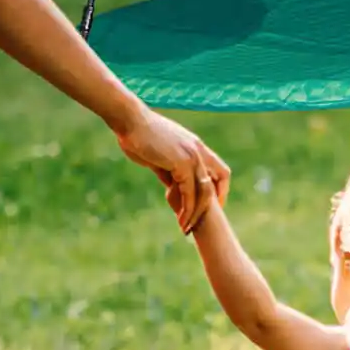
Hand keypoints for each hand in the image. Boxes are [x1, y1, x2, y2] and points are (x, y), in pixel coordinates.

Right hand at [117, 108, 229, 232]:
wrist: (130, 121)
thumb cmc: (138, 135)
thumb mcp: (159, 155)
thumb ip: (169, 170)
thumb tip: (171, 185)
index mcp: (196, 146)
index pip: (220, 169)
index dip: (219, 189)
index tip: (211, 205)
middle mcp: (199, 150)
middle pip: (219, 181)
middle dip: (212, 204)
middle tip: (201, 222)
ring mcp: (192, 156)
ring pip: (205, 191)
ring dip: (197, 213)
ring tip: (186, 228)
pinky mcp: (182, 163)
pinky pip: (189, 192)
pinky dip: (186, 209)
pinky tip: (179, 219)